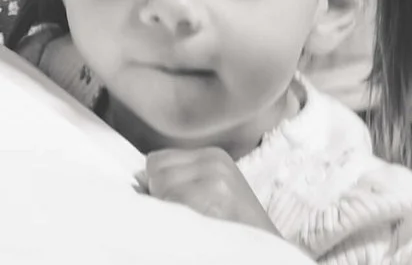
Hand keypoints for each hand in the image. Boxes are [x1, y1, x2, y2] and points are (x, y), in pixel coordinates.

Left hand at [137, 149, 281, 234]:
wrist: (275, 254)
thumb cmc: (237, 229)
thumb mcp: (214, 195)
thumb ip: (181, 181)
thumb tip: (137, 180)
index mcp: (212, 156)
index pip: (156, 161)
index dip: (158, 187)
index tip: (176, 206)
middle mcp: (214, 161)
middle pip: (156, 172)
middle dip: (162, 199)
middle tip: (190, 219)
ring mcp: (216, 179)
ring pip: (162, 189)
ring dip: (171, 212)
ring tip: (198, 226)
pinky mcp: (217, 199)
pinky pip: (174, 206)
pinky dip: (179, 223)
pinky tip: (201, 231)